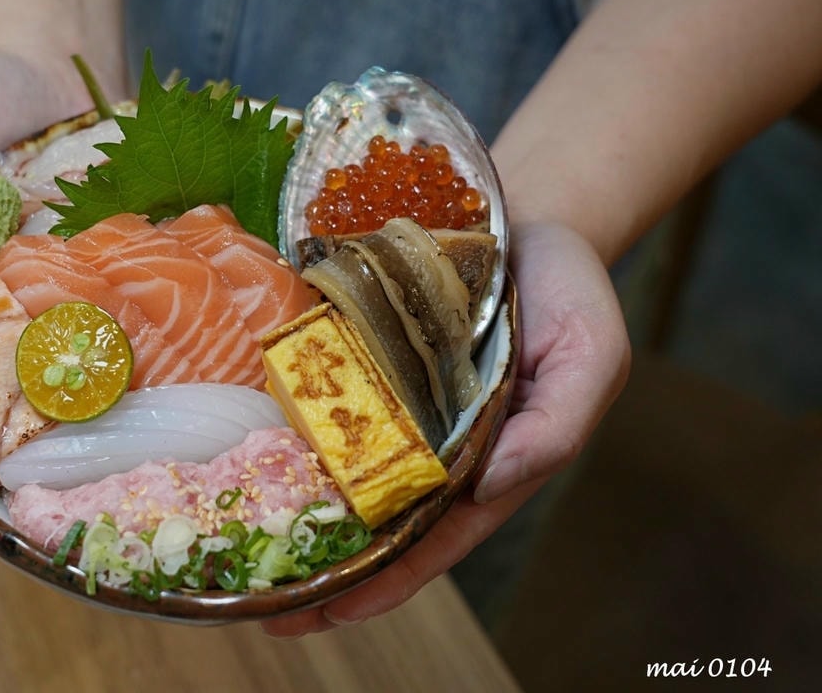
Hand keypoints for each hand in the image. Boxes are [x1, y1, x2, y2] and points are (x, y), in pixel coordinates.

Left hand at [261, 220, 631, 636]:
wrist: (528, 217)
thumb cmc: (569, 292)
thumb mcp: (590, 356)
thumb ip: (555, 427)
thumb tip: (490, 485)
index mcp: (490, 458)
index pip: (437, 537)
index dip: (391, 580)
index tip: (336, 613)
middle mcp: (434, 442)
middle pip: (378, 520)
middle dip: (328, 569)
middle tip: (265, 608)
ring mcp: (394, 402)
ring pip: (341, 471)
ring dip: (296, 513)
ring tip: (240, 558)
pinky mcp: (364, 359)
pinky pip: (324, 402)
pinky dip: (289, 434)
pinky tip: (243, 458)